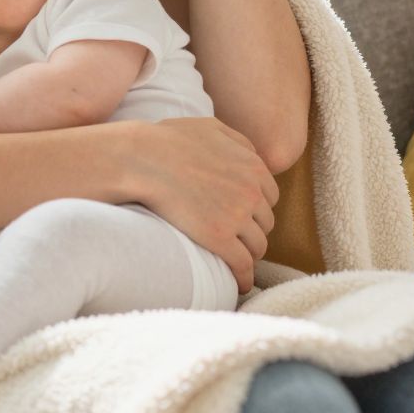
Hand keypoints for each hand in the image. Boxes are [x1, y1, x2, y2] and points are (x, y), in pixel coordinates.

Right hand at [123, 117, 277, 294]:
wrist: (143, 159)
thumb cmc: (169, 140)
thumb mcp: (211, 127)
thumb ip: (238, 140)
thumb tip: (252, 154)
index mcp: (254, 167)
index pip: (269, 197)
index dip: (257, 208)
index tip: (245, 217)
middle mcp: (251, 192)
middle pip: (265, 222)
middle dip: (254, 230)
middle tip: (238, 239)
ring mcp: (237, 216)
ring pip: (257, 246)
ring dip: (249, 255)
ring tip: (237, 261)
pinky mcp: (219, 238)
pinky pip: (242, 264)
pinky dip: (243, 277)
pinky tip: (239, 284)